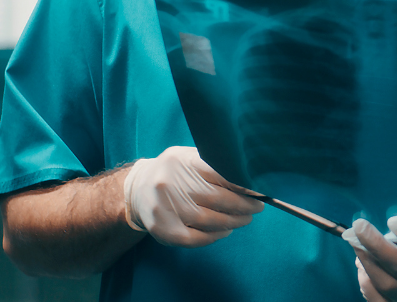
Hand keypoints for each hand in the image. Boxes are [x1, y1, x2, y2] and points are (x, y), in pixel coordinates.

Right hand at [122, 146, 264, 246]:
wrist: (137, 191)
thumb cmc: (174, 174)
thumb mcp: (189, 159)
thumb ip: (215, 164)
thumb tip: (251, 178)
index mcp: (181, 160)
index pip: (219, 171)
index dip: (243, 183)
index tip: (259, 190)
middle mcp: (169, 182)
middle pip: (217, 198)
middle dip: (243, 205)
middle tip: (257, 207)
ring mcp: (163, 207)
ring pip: (209, 220)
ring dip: (233, 222)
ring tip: (245, 219)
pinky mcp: (162, 229)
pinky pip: (195, 238)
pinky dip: (215, 236)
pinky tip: (225, 231)